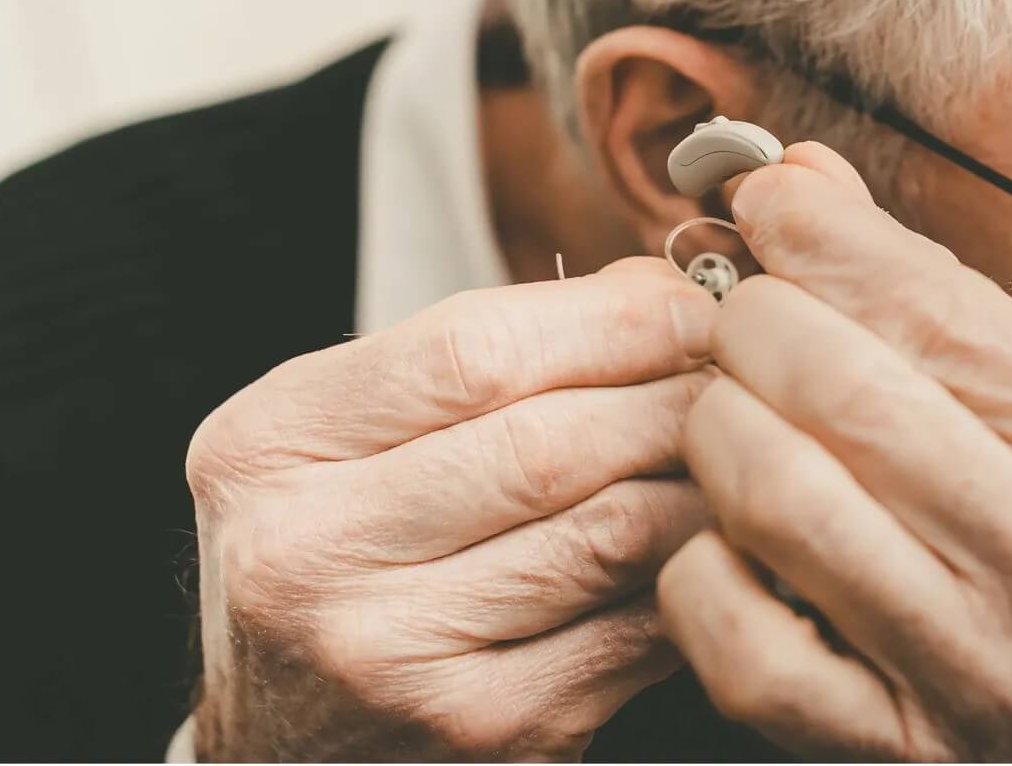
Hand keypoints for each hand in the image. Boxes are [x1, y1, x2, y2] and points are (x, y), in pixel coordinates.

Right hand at [185, 258, 717, 760]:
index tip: (688, 304)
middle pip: (550, 444)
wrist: (272, 741)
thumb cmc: (336, 554)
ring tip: (743, 446)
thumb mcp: (351, 432)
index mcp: (269, 444)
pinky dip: (693, 570)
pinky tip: (714, 539)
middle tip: (742, 373)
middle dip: (675, 394)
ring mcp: (393, 656)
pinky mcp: (484, 729)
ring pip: (611, 534)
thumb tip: (654, 290)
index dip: (611, 320)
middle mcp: (309, 554)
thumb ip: (486, 353)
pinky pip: (634, 627)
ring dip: (701, 480)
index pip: (473, 352)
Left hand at [657, 146, 1011, 760]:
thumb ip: (949, 299)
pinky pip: (738, 640)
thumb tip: (798, 179)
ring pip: (776, 495)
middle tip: (744, 314)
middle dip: (754, 320)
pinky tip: (733, 540)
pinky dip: (702, 568)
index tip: (765, 199)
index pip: (934, 306)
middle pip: (840, 386)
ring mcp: (977, 669)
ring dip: (720, 424)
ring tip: (735, 409)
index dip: (819, 235)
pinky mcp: (896, 749)